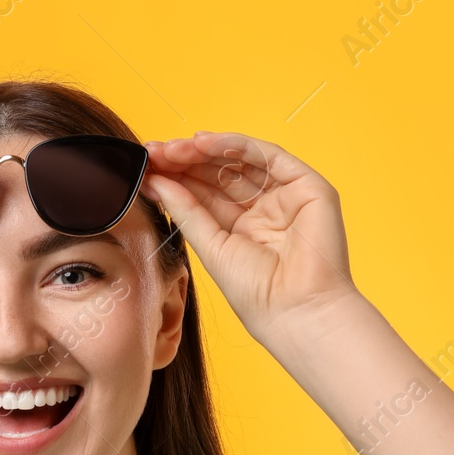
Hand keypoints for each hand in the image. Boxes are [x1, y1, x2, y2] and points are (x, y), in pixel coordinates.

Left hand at [142, 131, 359, 343]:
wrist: (296, 311)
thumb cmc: (258, 294)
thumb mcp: (210, 247)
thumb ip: (185, 211)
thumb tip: (154, 182)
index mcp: (241, 227)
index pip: (205, 192)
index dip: (175, 177)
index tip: (145, 167)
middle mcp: (264, 208)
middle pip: (220, 172)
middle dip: (185, 160)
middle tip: (153, 152)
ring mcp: (286, 195)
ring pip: (241, 160)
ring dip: (204, 150)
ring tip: (172, 149)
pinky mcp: (308, 186)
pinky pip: (268, 156)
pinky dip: (235, 145)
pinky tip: (203, 142)